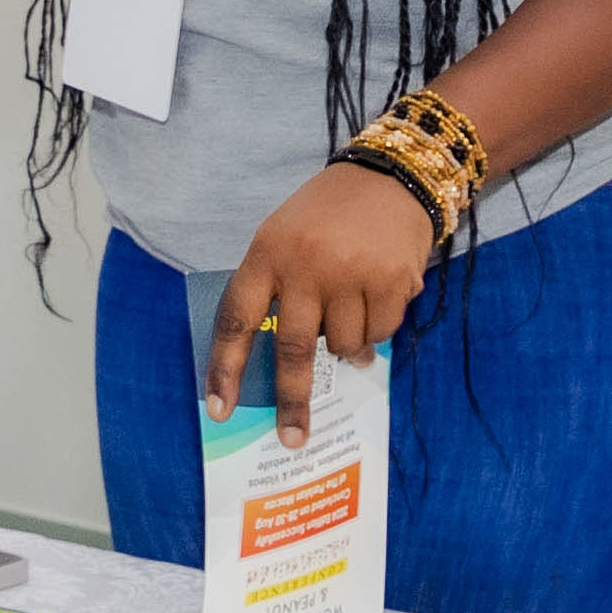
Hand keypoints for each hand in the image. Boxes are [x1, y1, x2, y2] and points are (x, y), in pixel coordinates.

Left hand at [205, 161, 440, 439]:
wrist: (392, 173)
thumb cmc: (329, 212)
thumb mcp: (285, 235)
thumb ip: (278, 289)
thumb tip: (290, 364)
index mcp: (268, 252)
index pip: (237, 318)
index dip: (225, 367)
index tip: (219, 408)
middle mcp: (306, 264)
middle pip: (293, 348)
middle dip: (291, 401)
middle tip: (292, 439)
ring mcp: (350, 273)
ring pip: (342, 345)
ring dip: (347, 346)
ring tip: (353, 314)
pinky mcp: (392, 280)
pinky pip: (380, 333)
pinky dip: (378, 329)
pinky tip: (380, 298)